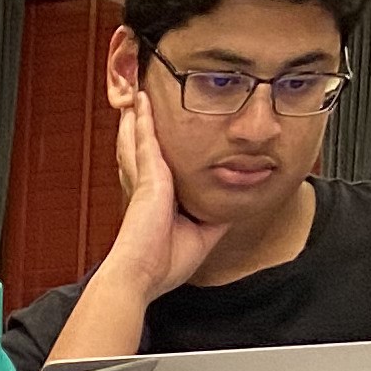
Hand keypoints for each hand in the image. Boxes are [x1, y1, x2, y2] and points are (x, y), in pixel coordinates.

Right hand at [101, 89, 231, 303]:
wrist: (140, 276)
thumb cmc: (161, 265)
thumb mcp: (202, 237)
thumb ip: (215, 218)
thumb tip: (232, 206)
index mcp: (157, 202)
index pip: (157, 167)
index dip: (155, 149)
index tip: (160, 134)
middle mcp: (147, 187)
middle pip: (142, 148)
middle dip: (139, 127)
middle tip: (138, 103)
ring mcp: (145, 179)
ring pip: (139, 139)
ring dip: (138, 117)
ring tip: (138, 94)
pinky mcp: (148, 176)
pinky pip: (145, 140)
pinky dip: (143, 119)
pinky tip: (142, 101)